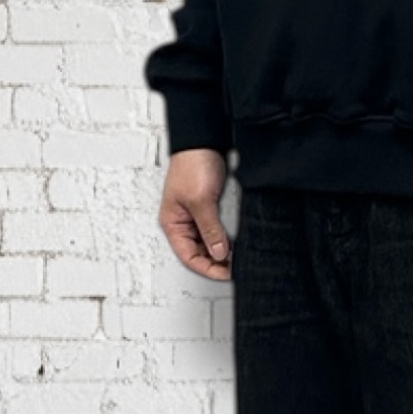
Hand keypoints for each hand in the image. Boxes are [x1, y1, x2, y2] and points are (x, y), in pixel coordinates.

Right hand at [158, 148, 232, 280]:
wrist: (204, 140)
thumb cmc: (193, 164)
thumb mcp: (201, 201)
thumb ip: (210, 229)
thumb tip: (218, 253)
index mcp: (173, 223)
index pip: (189, 257)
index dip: (208, 268)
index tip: (227, 273)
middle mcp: (183, 222)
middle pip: (199, 253)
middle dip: (217, 262)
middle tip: (237, 267)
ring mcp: (196, 215)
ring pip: (209, 243)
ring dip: (223, 251)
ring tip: (239, 256)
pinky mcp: (209, 207)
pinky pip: (216, 230)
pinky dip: (226, 238)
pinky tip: (237, 242)